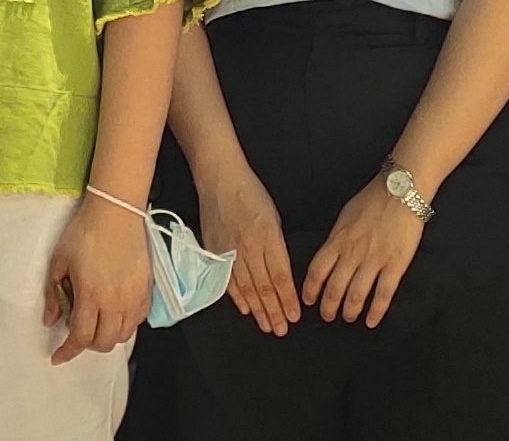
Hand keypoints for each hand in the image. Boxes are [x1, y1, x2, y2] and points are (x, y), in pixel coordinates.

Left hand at [45, 194, 150, 364]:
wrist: (116, 212)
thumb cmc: (85, 232)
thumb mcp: (59, 261)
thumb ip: (54, 294)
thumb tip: (50, 320)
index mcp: (91, 294)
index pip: (81, 336)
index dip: (67, 351)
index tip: (58, 357)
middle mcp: (115, 300)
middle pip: (104, 343)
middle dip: (88, 344)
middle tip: (78, 332)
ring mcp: (134, 296)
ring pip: (123, 335)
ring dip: (107, 336)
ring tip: (97, 321)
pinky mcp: (147, 289)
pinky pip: (138, 320)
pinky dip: (125, 324)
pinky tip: (115, 312)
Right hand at [192, 165, 295, 335]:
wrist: (220, 179)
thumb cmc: (250, 193)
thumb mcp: (274, 217)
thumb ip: (277, 246)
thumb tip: (282, 274)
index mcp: (268, 237)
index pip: (280, 276)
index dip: (287, 299)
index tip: (294, 316)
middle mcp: (249, 247)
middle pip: (264, 287)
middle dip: (275, 311)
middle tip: (282, 329)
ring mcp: (229, 251)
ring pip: (246, 289)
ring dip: (258, 310)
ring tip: (267, 325)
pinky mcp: (214, 252)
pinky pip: (227, 281)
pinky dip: (237, 297)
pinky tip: (246, 309)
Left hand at [301, 179, 428, 327]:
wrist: (400, 190)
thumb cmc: (373, 199)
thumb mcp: (345, 216)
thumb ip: (337, 238)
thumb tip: (330, 255)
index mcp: (338, 240)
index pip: (317, 271)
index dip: (311, 289)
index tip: (309, 300)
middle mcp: (352, 253)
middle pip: (334, 289)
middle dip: (328, 307)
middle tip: (328, 316)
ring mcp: (374, 260)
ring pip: (356, 295)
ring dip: (350, 311)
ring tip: (348, 318)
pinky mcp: (396, 264)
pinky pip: (383, 294)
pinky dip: (376, 311)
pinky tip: (371, 321)